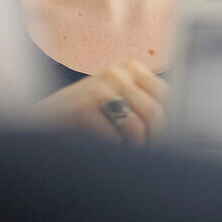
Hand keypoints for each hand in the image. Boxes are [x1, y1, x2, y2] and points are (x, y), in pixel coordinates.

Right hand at [34, 59, 168, 144]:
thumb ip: (143, 106)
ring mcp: (99, 88)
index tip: (162, 140)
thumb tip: (179, 125)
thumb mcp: (117, 100)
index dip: (168, 121)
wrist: (41, 120)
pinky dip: (112, 149)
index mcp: (130, 68)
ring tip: (126, 153)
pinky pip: (113, 137)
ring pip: (136, 126)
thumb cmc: (87, 115)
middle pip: (154, 112)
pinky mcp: (83, 107)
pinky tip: (102, 147)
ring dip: (134, 148)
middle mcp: (117, 73)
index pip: (166, 95)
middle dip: (153, 139)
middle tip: (146, 153)